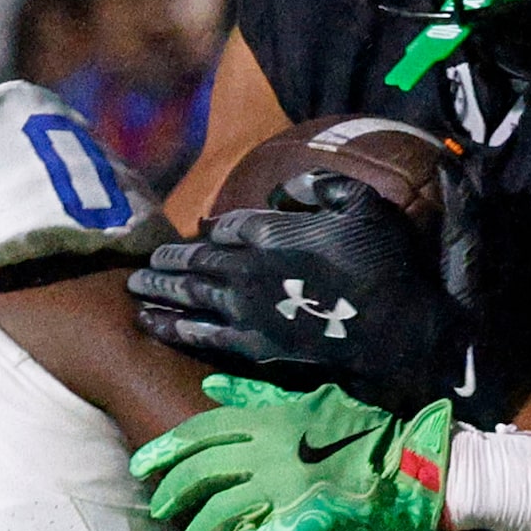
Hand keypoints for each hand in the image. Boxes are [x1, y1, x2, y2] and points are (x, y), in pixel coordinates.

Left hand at [130, 172, 492, 416]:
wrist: (396, 330)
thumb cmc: (385, 262)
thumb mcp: (361, 203)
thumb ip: (318, 185)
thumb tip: (281, 192)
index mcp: (271, 231)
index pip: (225, 226)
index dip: (210, 229)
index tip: (198, 232)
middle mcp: (247, 269)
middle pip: (195, 261)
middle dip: (166, 260)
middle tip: (142, 263)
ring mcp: (246, 310)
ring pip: (188, 295)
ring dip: (158, 290)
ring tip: (135, 288)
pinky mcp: (253, 345)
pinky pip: (200, 334)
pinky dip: (172, 326)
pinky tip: (151, 323)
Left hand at [132, 376, 451, 530]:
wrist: (410, 464)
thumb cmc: (364, 428)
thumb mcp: (311, 398)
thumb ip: (258, 392)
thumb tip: (211, 382)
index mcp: (269, 419)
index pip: (202, 433)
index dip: (167, 450)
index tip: (143, 465)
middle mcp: (267, 452)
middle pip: (200, 473)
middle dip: (172, 492)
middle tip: (157, 508)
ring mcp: (282, 489)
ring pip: (219, 513)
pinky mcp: (300, 522)